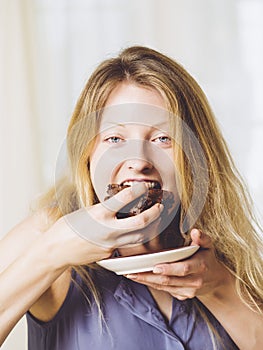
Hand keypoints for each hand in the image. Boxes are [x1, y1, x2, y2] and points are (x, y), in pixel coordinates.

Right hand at [46, 183, 163, 266]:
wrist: (55, 250)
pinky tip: (130, 233)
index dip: (138, 190)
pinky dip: (130, 238)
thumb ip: (104, 209)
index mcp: (99, 215)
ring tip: (154, 220)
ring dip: (149, 228)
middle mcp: (108, 231)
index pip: (125, 199)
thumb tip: (118, 204)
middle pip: (140, 223)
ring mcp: (110, 245)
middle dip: (154, 214)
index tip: (144, 186)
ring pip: (138, 237)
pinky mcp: (109, 254)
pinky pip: (124, 246)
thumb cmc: (65, 228)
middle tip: (159, 207)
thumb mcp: (85, 212)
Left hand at [125, 229, 231, 299]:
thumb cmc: (208, 258)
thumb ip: (202, 238)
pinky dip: (151, 284)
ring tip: (130, 274)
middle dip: (149, 276)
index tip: (155, 267)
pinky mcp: (182, 296)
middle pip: (169, 280)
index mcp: (201, 267)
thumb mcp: (208, 246)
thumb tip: (195, 231)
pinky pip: (164, 290)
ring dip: (146, 281)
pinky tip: (140, 278)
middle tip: (131, 272)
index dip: (169, 268)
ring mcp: (188, 291)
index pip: (183, 268)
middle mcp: (194, 282)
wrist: (216, 280)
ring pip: (164, 286)